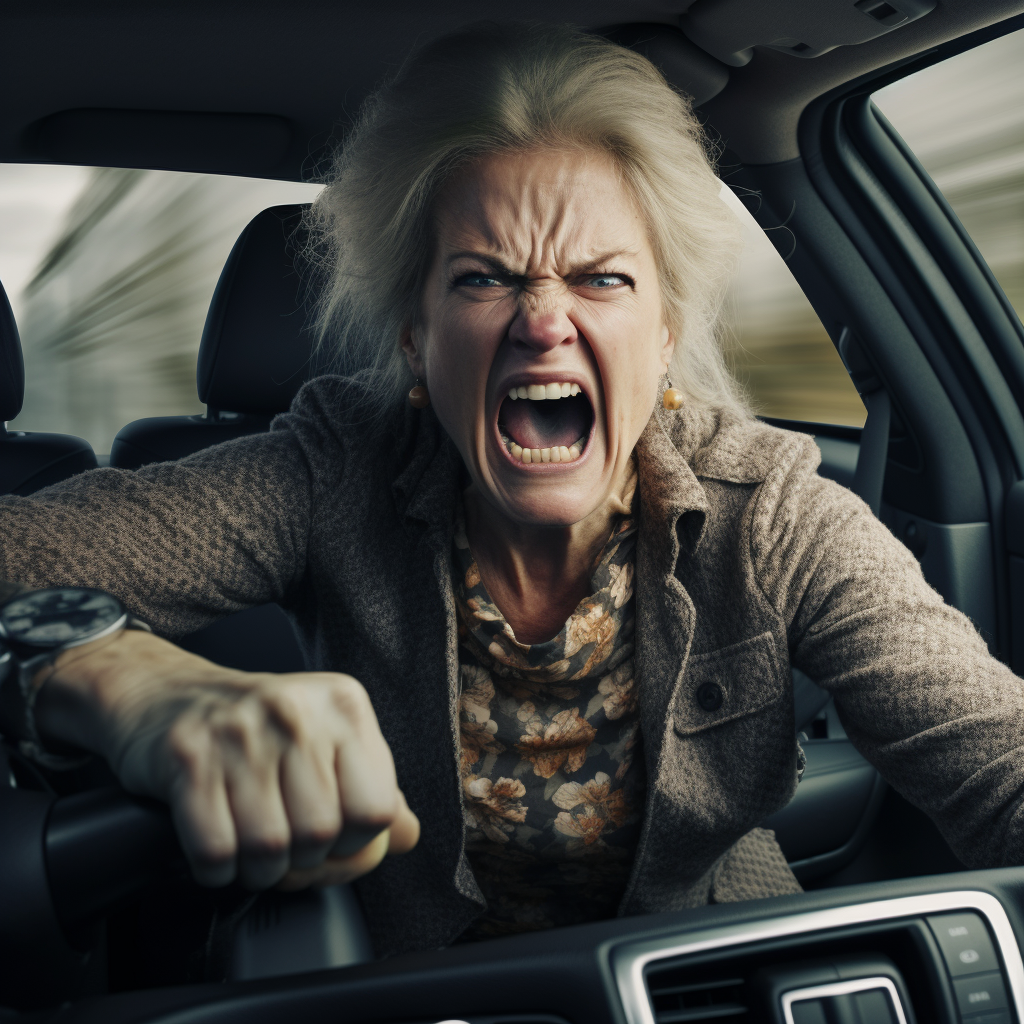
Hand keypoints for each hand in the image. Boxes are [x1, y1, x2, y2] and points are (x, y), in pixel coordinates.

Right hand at [34, 629, 419, 888]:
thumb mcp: (326, 739)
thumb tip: (407, 835)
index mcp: (343, 705)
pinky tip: (218, 847)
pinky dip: (216, 869)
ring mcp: (239, 731)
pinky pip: (215, 852)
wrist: (163, 693)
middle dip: (303, 860)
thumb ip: (372, 786)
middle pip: (321, 834)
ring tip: (251, 847)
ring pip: (269, 849)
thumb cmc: (256, 726)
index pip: (377, 809)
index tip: (334, 837)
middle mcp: (296, 710)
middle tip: (285, 846)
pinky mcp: (187, 757)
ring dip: (259, 869)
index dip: (357, 843)